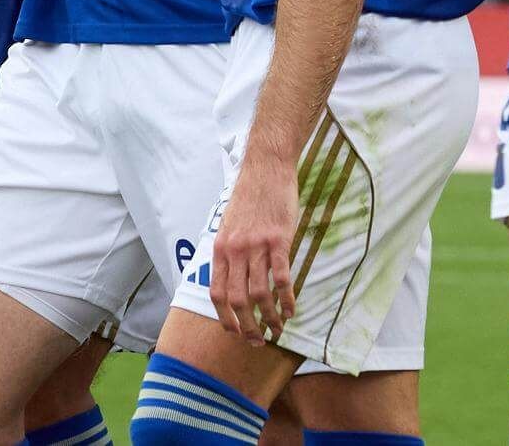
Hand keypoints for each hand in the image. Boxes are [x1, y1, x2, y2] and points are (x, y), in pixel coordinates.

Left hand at [209, 154, 298, 343]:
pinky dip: (287, 299)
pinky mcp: (279, 240)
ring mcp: (256, 245)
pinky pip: (281, 278)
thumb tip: (231, 276)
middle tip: (259, 341)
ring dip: (270, 317)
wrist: (266, 167)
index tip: (235, 333)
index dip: (225, 318)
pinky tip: (292, 309)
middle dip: (248, 326)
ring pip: (260, 294)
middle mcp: (235, 250)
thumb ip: (230, 251)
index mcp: (221, 248)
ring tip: (279, 329)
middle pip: (238, 300)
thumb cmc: (250, 196)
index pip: (217, 293)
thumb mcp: (229, 224)